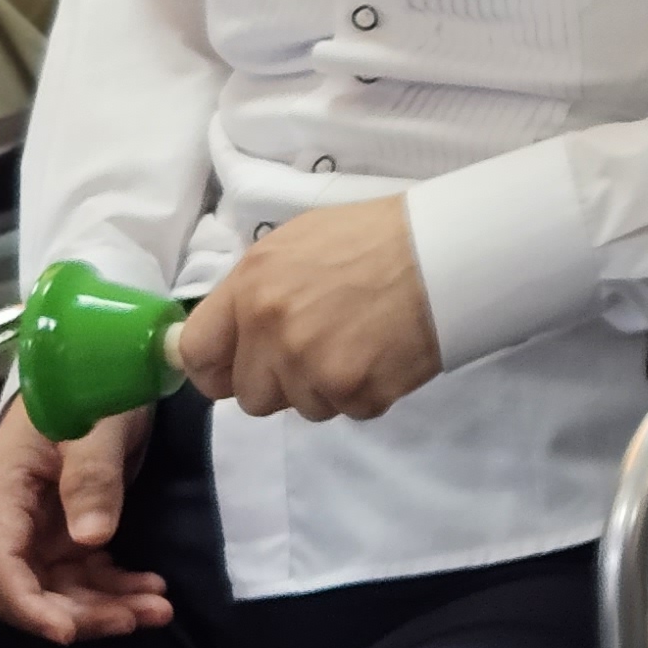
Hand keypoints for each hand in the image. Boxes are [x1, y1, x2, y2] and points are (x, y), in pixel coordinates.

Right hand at [0, 402, 167, 642]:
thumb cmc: (93, 389)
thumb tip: (91, 540)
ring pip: (59, 588)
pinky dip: (116, 588)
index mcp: (0, 492)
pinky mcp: (67, 533)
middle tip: (138, 618)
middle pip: (28, 586)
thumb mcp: (98, 426)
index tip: (66, 631)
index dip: (27, 603)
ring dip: (104, 606)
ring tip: (159, 609)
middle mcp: (11, 519)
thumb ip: (92, 478)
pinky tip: (152, 589)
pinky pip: (85, 573)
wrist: (109, 375)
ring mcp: (39, 530)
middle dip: (78, 613)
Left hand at [175, 196, 441, 422]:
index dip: (216, 367)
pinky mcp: (357, 391)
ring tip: (364, 342)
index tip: (237, 367)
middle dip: (282, 380)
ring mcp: (314, 366)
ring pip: (302, 407)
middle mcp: (272, 332)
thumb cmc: (376, 236)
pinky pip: (350, 411)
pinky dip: (370, 390)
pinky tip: (389, 352)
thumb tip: (219, 336)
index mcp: (251, 289)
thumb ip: (251, 291)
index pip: (196, 355)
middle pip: (251, 396)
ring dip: (328, 386)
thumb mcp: (296, 244)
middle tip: (322, 347)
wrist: (452, 248)